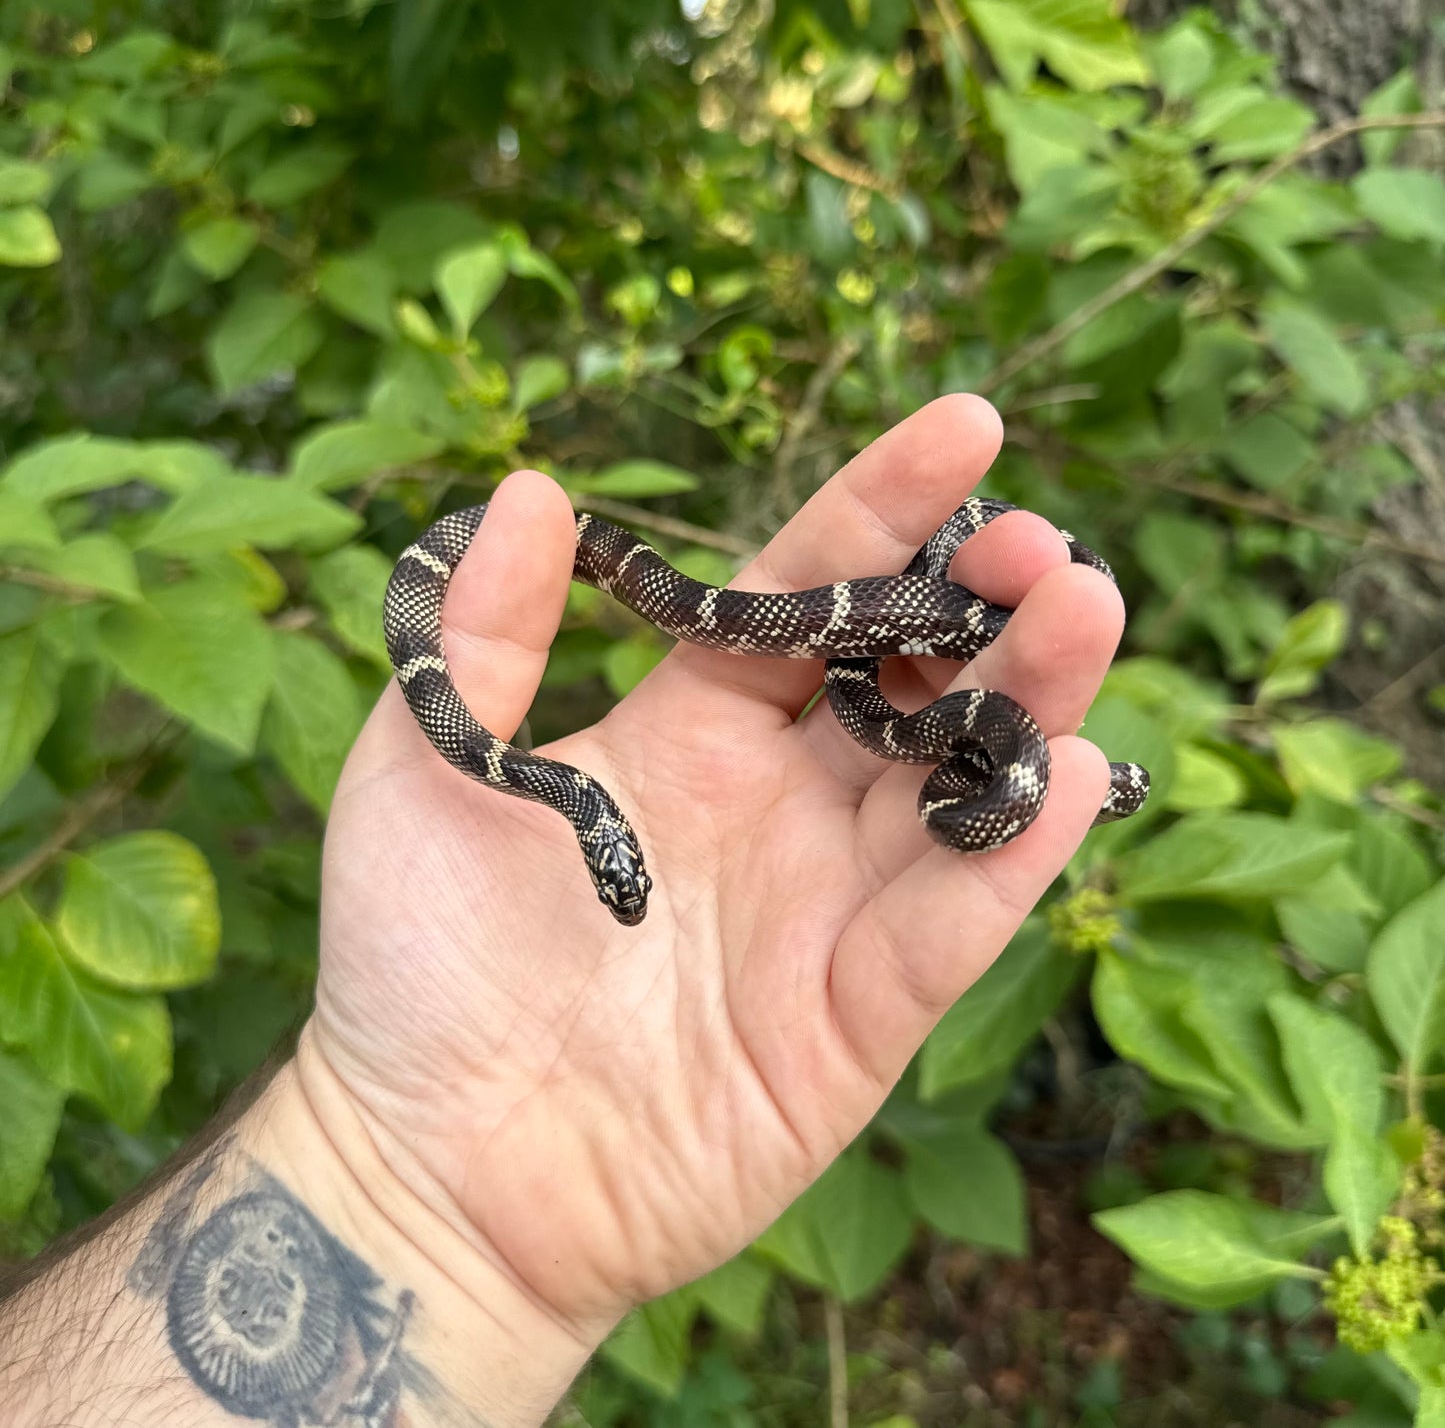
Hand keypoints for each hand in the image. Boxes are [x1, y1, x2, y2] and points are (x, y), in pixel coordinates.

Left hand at [307, 394, 1124, 1339]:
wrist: (432, 1166)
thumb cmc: (413, 963)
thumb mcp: (426, 765)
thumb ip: (489, 634)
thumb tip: (526, 486)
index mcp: (691, 732)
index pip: (808, 595)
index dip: (885, 510)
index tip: (966, 424)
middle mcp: (778, 805)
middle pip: (913, 681)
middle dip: (985, 601)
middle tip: (1039, 542)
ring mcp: (827, 908)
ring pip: (959, 785)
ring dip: (1033, 698)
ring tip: (1086, 608)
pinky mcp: (857, 1017)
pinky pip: (953, 923)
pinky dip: (1016, 854)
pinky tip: (1068, 770)